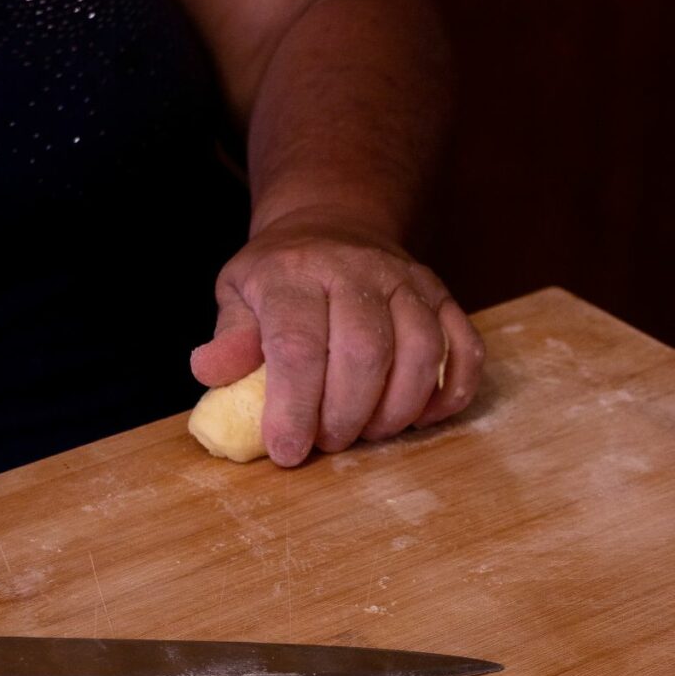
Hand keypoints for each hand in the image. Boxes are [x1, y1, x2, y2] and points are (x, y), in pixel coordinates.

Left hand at [190, 211, 484, 466]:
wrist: (334, 223)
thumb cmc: (279, 277)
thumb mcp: (238, 293)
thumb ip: (229, 336)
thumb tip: (209, 373)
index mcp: (294, 273)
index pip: (297, 346)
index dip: (293, 408)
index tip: (287, 452)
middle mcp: (355, 270)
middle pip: (364, 354)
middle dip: (346, 416)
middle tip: (329, 443)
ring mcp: (407, 281)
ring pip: (421, 352)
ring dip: (397, 410)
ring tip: (369, 432)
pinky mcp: (443, 296)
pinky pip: (465, 347)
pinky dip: (451, 392)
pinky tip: (422, 417)